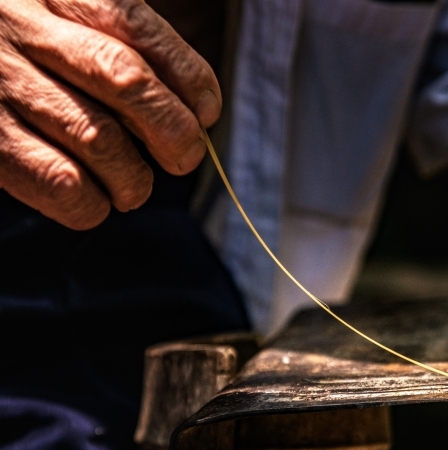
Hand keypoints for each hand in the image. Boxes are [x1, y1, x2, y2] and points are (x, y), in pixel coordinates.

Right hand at [0, 0, 220, 228]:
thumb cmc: (22, 60)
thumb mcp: (62, 26)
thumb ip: (121, 49)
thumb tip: (196, 113)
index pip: (135, 25)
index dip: (188, 75)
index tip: (207, 111)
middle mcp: (18, 26)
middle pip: (124, 79)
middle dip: (173, 129)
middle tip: (184, 157)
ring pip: (98, 138)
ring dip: (134, 177)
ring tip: (134, 187)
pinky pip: (60, 183)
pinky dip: (94, 204)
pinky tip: (94, 199)